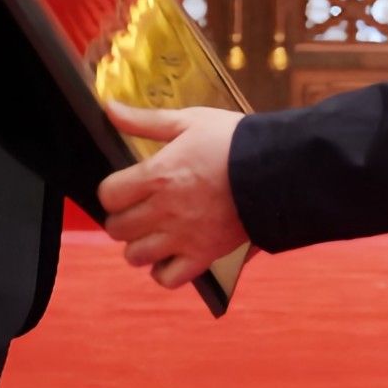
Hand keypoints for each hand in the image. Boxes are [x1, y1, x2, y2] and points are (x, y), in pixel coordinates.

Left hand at [100, 102, 247, 289]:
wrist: (278, 169)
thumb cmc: (233, 141)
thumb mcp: (189, 121)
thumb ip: (145, 120)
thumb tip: (109, 108)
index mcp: (157, 175)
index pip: (108, 195)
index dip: (112, 191)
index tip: (124, 186)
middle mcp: (165, 210)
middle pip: (117, 228)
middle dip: (122, 218)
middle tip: (138, 209)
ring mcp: (183, 237)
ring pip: (135, 256)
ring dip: (138, 245)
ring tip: (152, 232)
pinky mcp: (204, 256)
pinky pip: (168, 278)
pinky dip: (163, 271)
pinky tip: (170, 254)